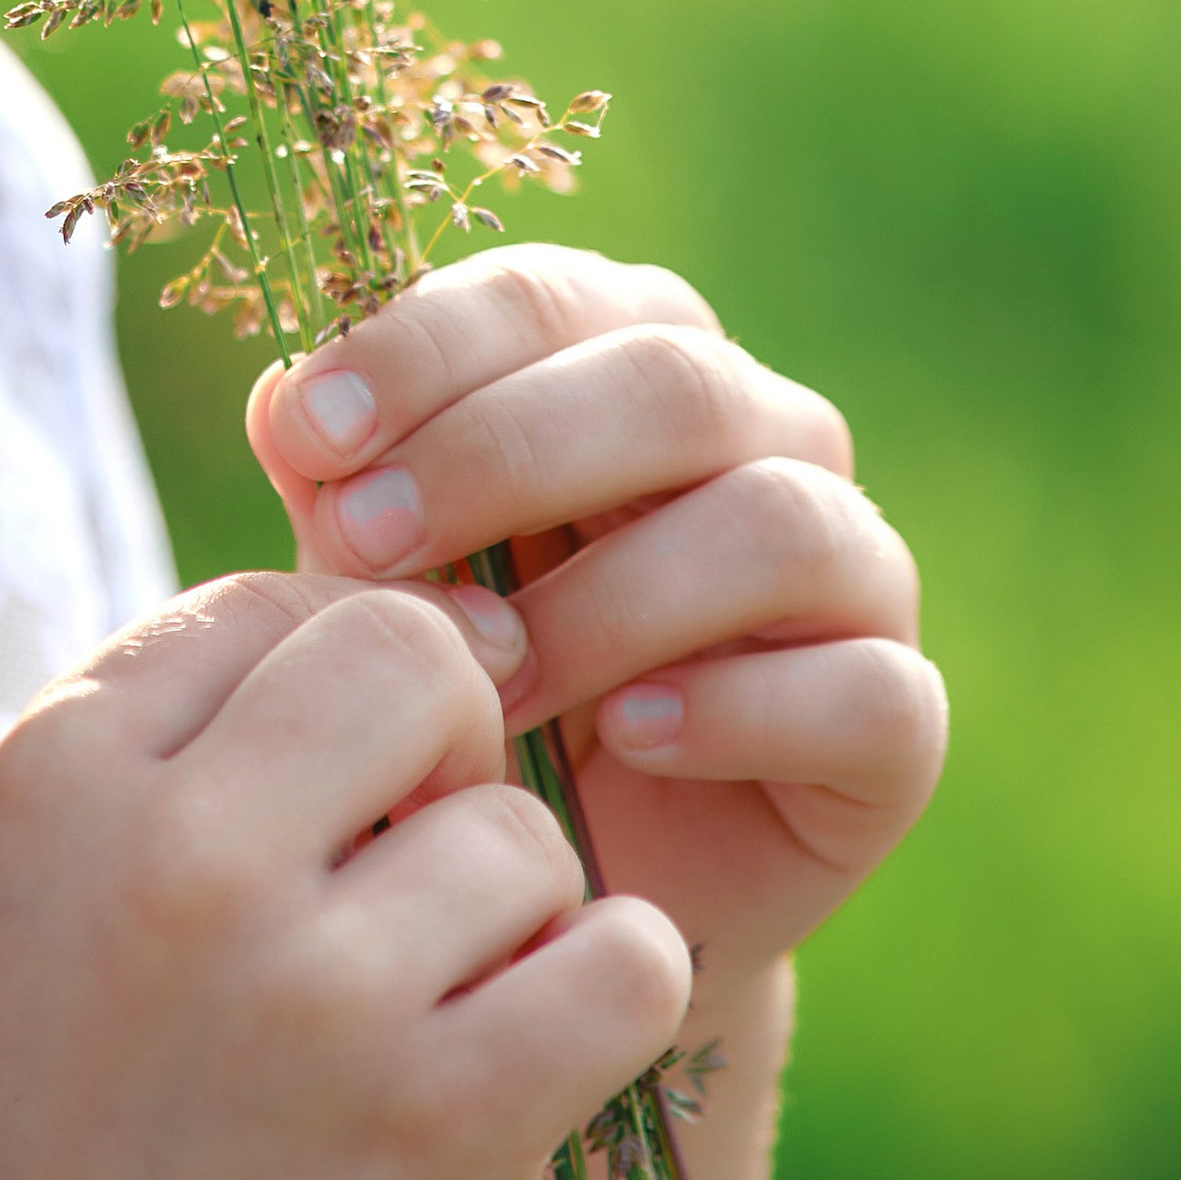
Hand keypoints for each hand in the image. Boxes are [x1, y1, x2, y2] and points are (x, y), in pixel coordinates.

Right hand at [0, 569, 689, 1179]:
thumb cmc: (59, 1106)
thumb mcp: (56, 866)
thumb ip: (199, 718)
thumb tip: (441, 609)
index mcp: (59, 768)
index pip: (272, 598)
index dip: (328, 682)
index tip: (317, 794)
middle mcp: (177, 852)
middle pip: (411, 650)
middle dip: (445, 740)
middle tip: (407, 854)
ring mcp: (310, 989)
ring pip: (525, 828)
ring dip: (513, 910)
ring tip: (427, 1004)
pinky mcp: (436, 1120)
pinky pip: (624, 960)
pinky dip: (609, 994)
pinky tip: (529, 1046)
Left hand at [246, 246, 947, 1014]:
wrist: (551, 885)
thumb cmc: (455, 677)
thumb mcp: (376, 569)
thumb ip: (337, 481)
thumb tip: (283, 404)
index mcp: (632, 346)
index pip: (547, 295)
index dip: (424, 349)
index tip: (304, 429)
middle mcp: (766, 428)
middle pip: (669, 382)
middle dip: (498, 454)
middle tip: (364, 545)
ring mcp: (853, 567)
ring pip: (774, 521)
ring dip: (607, 598)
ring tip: (483, 677)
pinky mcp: (897, 719)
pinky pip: (866, 688)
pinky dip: (736, 707)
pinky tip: (625, 738)